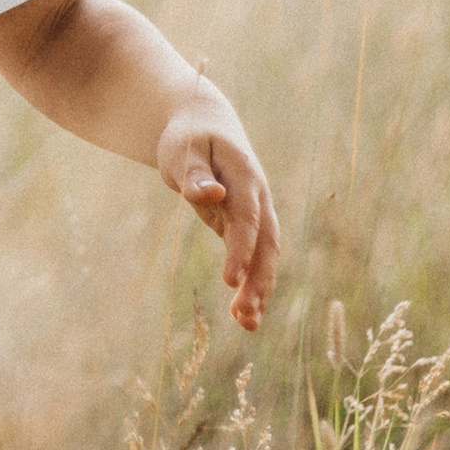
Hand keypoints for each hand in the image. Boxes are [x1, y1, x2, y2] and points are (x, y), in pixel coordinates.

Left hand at [158, 103, 281, 333]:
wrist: (205, 124)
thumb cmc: (188, 136)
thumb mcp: (183, 149)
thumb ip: (194, 173)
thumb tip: (211, 195)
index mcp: (244, 175)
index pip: (246, 217)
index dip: (241, 248)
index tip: (229, 279)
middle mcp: (259, 197)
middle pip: (266, 242)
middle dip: (259, 278)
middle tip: (245, 314)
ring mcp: (257, 212)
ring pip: (265, 255)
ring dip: (260, 288)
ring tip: (247, 324)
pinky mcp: (247, 226)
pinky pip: (255, 258)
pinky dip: (252, 284)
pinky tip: (244, 315)